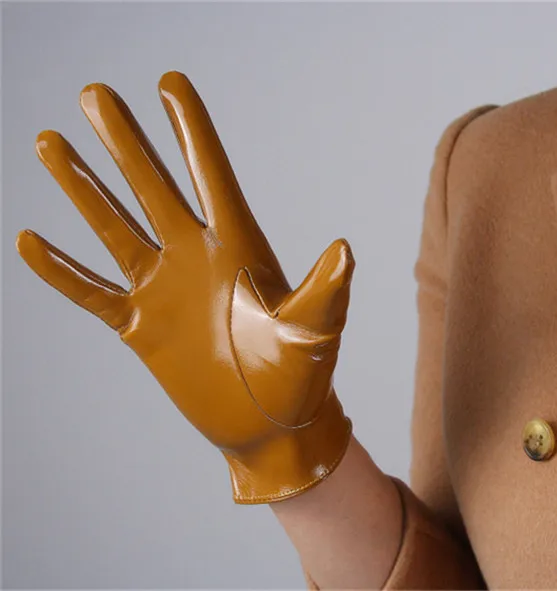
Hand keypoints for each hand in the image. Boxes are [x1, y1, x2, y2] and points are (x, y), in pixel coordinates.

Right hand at [16, 71, 354, 503]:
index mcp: (240, 247)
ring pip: (115, 228)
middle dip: (125, 142)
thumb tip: (344, 249)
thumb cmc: (303, 378)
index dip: (190, 129)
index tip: (169, 82)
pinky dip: (63, 272)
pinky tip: (31, 241)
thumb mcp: (315, 331)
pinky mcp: (143, 328)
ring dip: (83, 190)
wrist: (272, 427)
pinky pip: (94, 292)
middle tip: (94, 93)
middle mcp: (197, 257)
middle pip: (153, 187)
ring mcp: (166, 290)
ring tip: (51, 143)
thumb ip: (325, 290)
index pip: (211, 174)